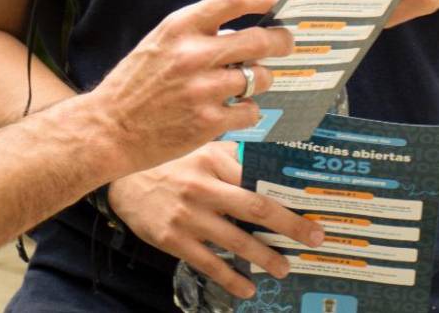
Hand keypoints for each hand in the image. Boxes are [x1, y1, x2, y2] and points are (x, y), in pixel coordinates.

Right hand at [86, 0, 292, 178]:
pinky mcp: (209, 122)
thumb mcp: (160, 42)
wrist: (109, 128)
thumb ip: (197, 32)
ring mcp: (203, 89)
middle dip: (282, 40)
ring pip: (261, 77)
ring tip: (251, 83)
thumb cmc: (136, 82)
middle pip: (260, 38)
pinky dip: (249, 111)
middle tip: (285, 43)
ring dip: (263, 79)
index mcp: (179, 27)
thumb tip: (240, 30)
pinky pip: (251, 111)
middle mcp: (193, 54)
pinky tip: (236, 110)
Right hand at [108, 142, 324, 300]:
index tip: (311, 205)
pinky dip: (232, 279)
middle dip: (291, 226)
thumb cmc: (170, 164)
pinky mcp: (173, 239)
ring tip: (283, 267)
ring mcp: (188, 216)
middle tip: (315, 238)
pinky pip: (210, 264)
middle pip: (256, 208)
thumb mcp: (198, 150)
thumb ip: (230, 157)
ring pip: (237, 242)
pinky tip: (247, 288)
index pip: (258, 177)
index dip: (286, 193)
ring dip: (266, 258)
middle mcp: (202, 187)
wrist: (124, 182)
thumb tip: (269, 164)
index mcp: (212, 160)